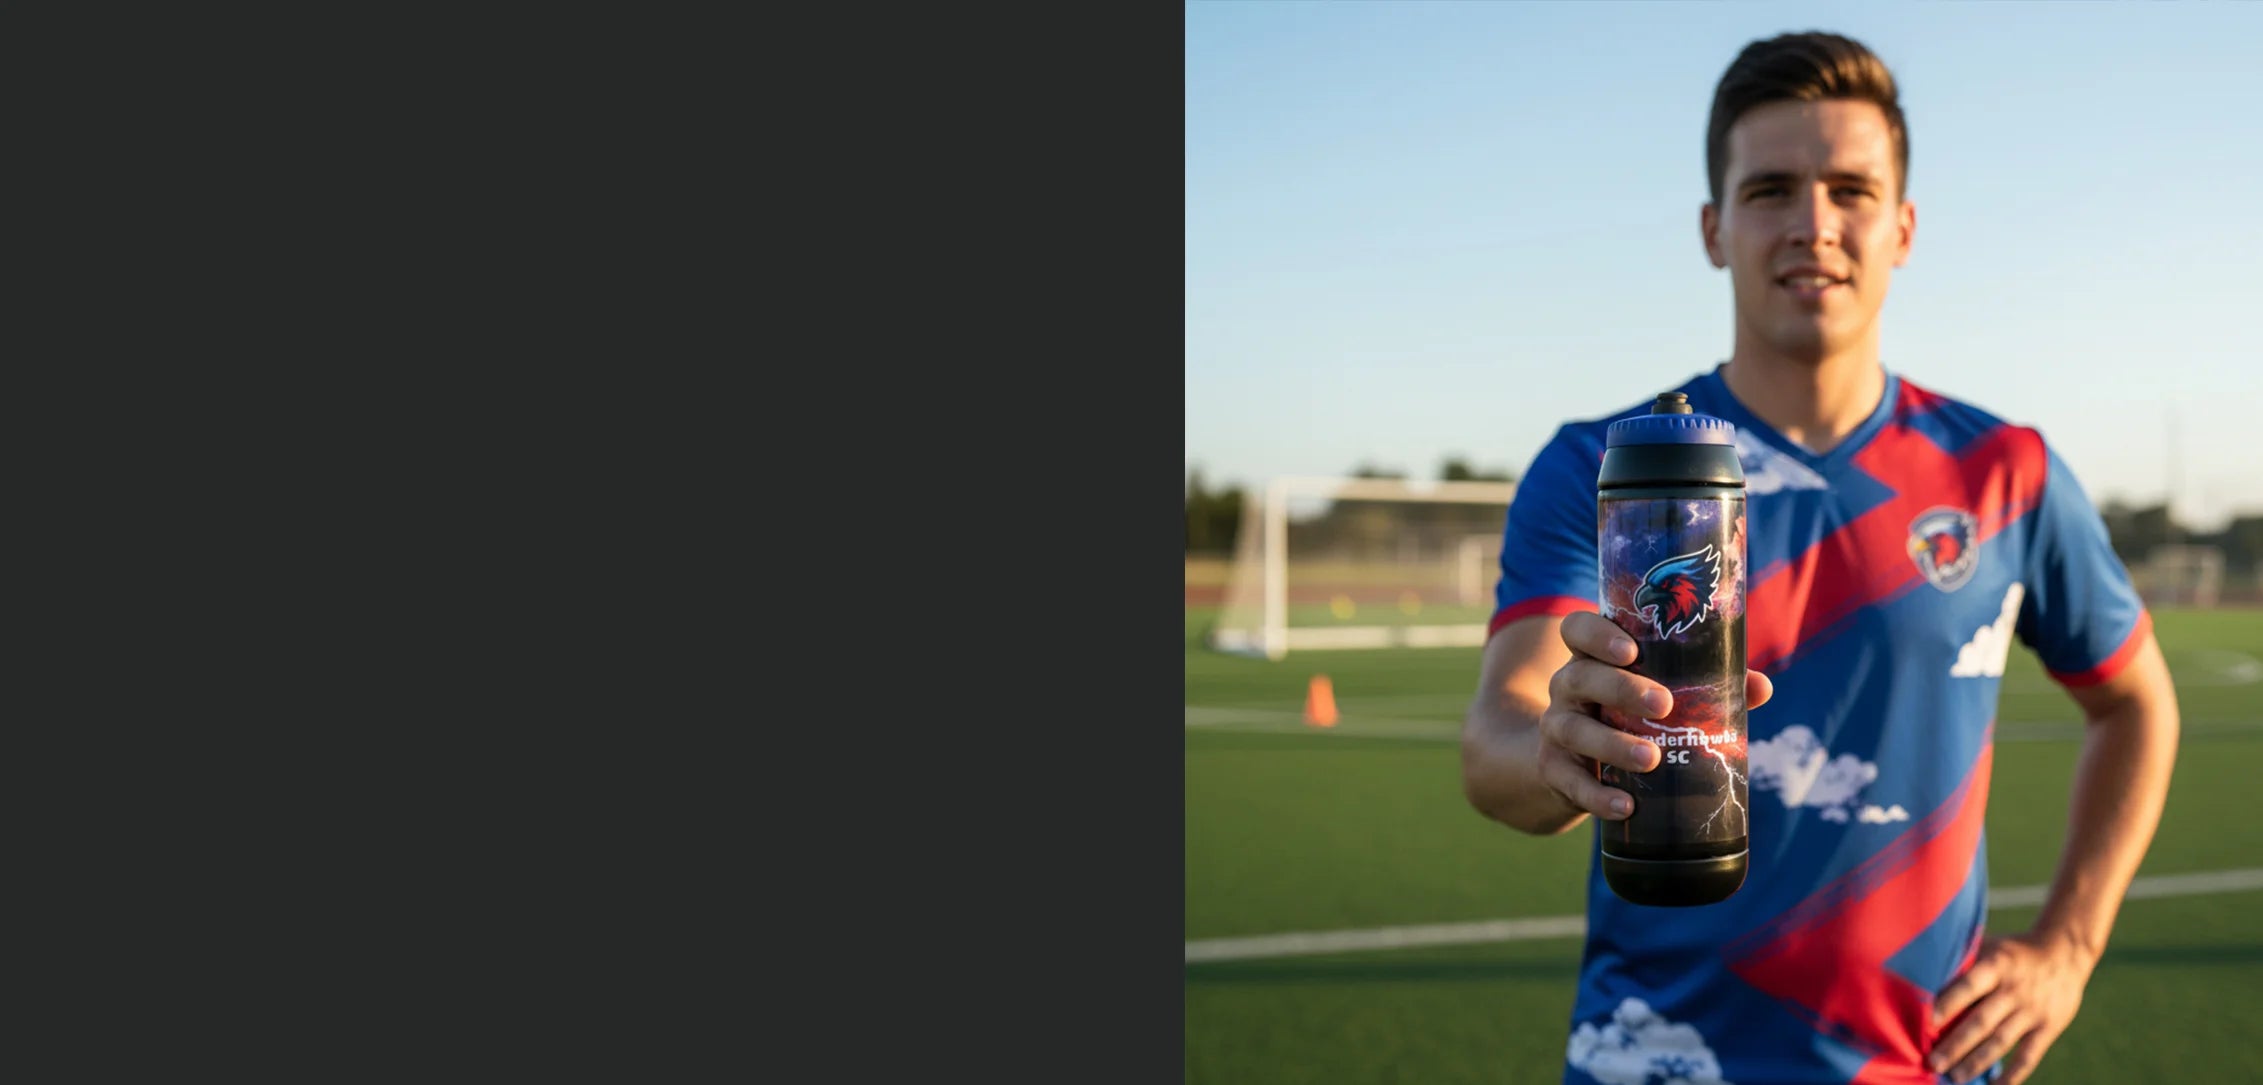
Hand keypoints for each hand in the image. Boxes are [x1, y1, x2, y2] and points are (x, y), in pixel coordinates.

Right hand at [1535, 611, 1774, 820]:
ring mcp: (1555, 728)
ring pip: (1574, 730)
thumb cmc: (1625, 716)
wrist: (1571, 765)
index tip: (1631, 650)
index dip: (1597, 635)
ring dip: (1612, 744)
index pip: (1577, 629)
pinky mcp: (1554, 770)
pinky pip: (1571, 782)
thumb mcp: (1654, 694)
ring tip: (1650, 758)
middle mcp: (1567, 687)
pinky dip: (1597, 795)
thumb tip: (1760, 687)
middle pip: (1581, 677)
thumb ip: (1705, 686)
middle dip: (1621, 688)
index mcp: (1592, 659)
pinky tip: (1626, 805)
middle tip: (1663, 704)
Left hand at [1930, 932, 2097, 1083]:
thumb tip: (1922, 970)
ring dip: (1976, 1062)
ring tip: (1955, 1077)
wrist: (2065, 951)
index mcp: (1996, 965)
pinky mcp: (2049, 1028)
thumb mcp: (1991, 945)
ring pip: (2001, 1041)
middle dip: (1956, 1044)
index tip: (1927, 1022)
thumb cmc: (2013, 951)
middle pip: (1981, 1021)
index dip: (1949, 1003)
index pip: (1969, 986)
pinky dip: (2013, 1074)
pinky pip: (2029, 1056)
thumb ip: (1963, 958)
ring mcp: (2032, 1011)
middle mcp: (2014, 989)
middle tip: (1933, 1062)